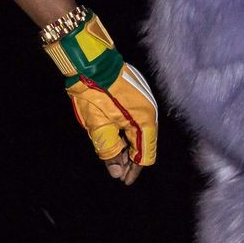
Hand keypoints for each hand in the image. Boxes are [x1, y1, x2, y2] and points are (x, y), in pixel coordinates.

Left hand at [45, 12, 158, 183]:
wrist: (92, 61)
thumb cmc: (95, 93)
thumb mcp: (99, 126)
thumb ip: (110, 151)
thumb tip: (117, 173)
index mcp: (145, 121)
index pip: (146, 155)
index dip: (134, 170)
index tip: (122, 180)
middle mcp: (151, 112)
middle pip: (144, 145)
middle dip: (130, 159)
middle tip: (115, 170)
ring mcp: (146, 102)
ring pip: (140, 132)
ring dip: (128, 146)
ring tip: (114, 155)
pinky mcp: (138, 95)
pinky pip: (137, 120)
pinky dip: (127, 132)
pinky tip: (116, 136)